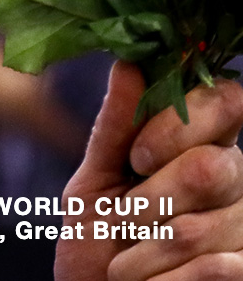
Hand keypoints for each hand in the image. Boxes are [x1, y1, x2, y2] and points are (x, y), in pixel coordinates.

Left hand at [56, 60, 242, 280]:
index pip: (227, 101)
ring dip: (143, 250)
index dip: (181, 124)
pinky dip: (162, 278)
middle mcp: (235, 180)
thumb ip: (116, 126)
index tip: (138, 157)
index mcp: (200, 144)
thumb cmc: (96, 240)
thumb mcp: (94, 181)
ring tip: (126, 260)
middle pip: (212, 167)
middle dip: (150, 198)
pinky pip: (214, 268)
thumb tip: (128, 64)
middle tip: (123, 220)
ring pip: (200, 226)